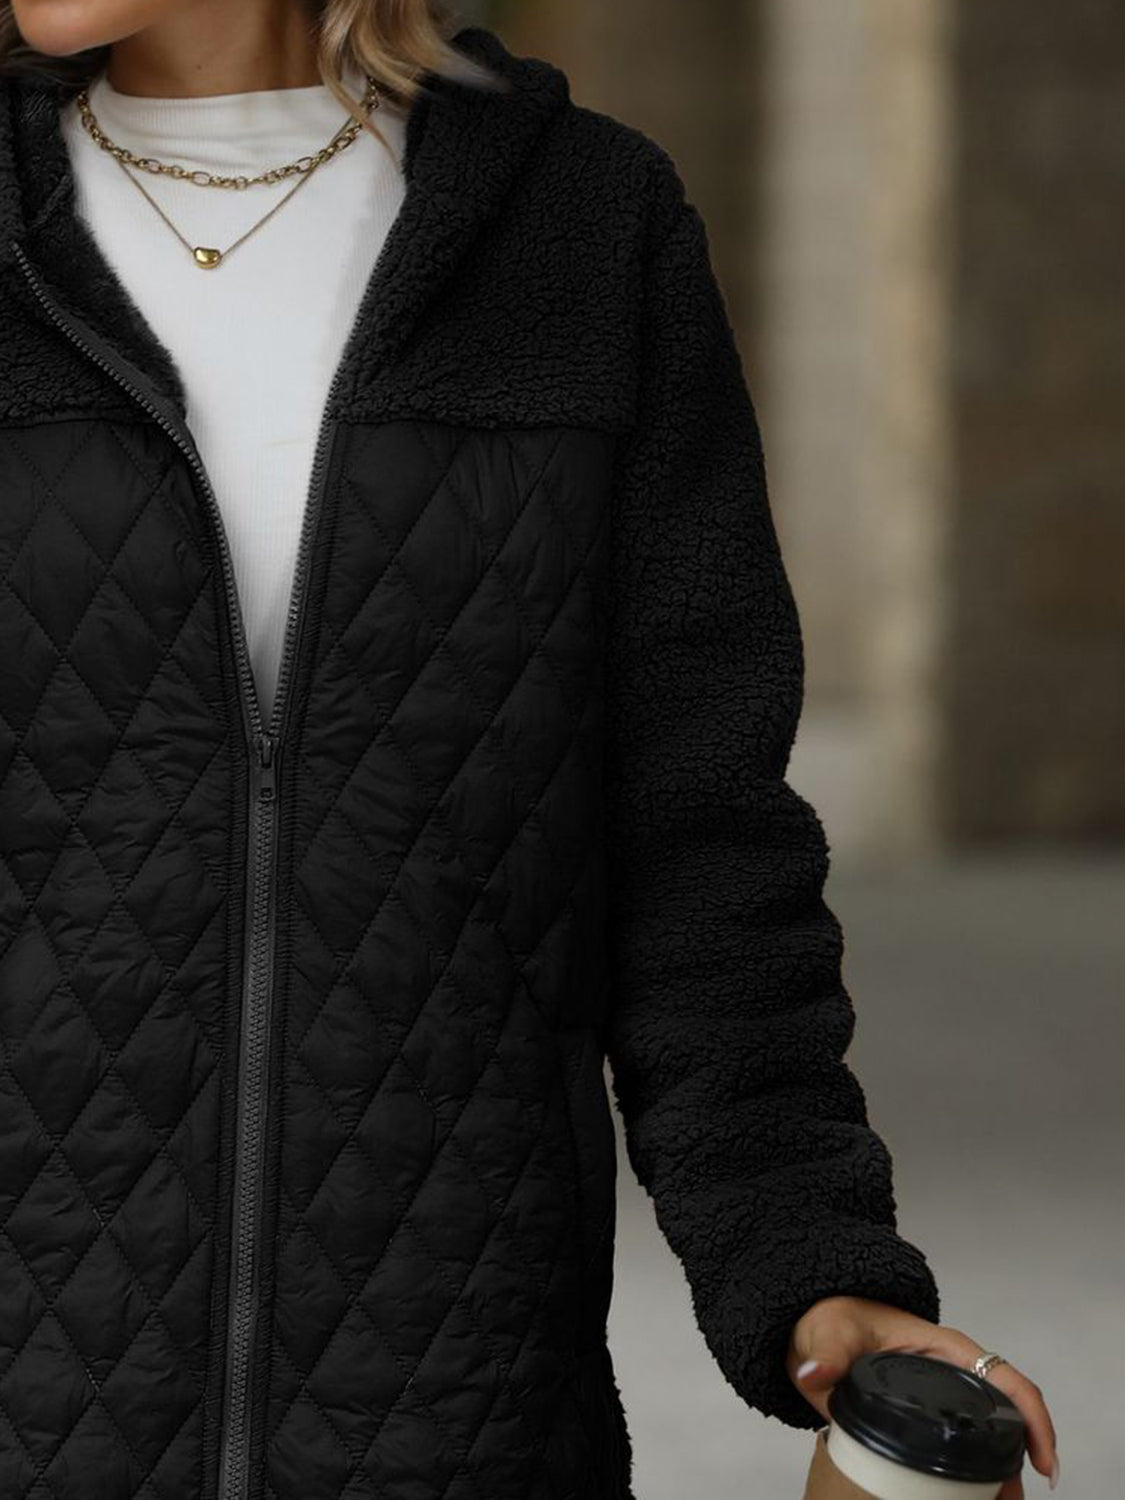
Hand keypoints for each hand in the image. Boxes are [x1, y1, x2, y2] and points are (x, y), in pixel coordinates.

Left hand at [786, 1296, 1059, 1497]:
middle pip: (1007, 1417)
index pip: (1006, 1380)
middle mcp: (954, 1374)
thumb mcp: (832, 1332)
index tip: (1042, 1462)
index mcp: (946, 1349)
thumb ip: (827, 1353)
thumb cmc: (835, 1319)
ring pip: (989, 1437)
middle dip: (1020, 1462)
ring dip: (1000, 1475)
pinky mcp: (928, 1420)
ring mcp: (944, 1398)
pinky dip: (974, 1477)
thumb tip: (817, 1373)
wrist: (816, 1331)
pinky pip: (963, 1447)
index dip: (1033, 1419)